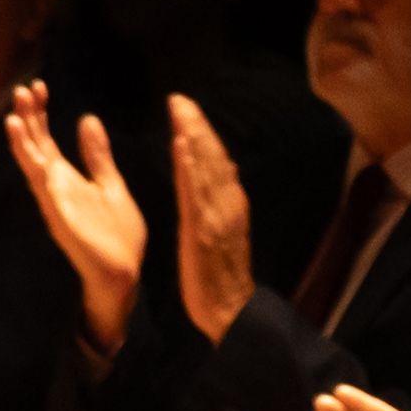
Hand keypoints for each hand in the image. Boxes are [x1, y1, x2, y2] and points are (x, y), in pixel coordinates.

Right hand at [2, 84, 147, 355]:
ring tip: (13, 119)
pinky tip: (38, 163)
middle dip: (28, 120)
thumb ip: (98, 156)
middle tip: (21, 90)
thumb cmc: (118, 236)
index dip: (40, 114)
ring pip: (33, 168)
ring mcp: (56, 203)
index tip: (38, 86)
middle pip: (35, 148)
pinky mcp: (64, 220)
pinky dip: (39, 175)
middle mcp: (55, 188)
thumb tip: (87, 118)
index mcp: (66, 178)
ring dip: (23, 145)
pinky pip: (48, 194)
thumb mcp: (111, 185)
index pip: (46, 140)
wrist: (124, 275)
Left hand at [170, 96, 256, 344]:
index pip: (217, 161)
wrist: (231, 312)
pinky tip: (180, 145)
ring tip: (180, 110)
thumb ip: (223, 200)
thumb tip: (224, 168)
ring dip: (193, 136)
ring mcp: (216, 216)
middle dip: (197, 126)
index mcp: (230, 205)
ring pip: (205, 168)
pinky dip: (189, 167)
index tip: (186, 107)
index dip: (202, 133)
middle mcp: (227, 205)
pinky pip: (194, 193)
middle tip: (179, 98)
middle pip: (213, 157)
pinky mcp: (202, 231)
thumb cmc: (221, 275)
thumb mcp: (223, 231)